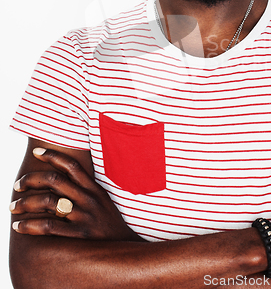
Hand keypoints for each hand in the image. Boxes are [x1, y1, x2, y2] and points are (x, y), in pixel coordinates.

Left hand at [10, 147, 138, 241]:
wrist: (127, 248)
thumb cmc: (110, 224)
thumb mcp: (103, 201)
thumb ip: (86, 190)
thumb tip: (63, 180)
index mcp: (94, 189)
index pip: (72, 165)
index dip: (53, 156)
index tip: (38, 152)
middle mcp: (89, 199)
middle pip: (55, 180)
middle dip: (31, 180)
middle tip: (18, 184)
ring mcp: (84, 216)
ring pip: (48, 202)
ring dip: (25, 202)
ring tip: (13, 207)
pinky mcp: (80, 235)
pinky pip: (49, 226)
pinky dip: (30, 225)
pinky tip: (19, 226)